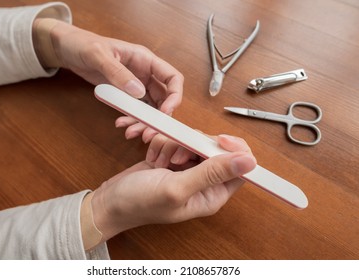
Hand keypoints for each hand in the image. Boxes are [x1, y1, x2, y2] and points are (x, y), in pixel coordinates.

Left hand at [34, 18, 183, 141]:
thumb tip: (138, 92)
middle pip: (163, 99)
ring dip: (143, 123)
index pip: (173, 78)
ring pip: (150, 109)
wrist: (68, 50)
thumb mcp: (98, 55)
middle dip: (157, 118)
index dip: (174, 97)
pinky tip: (120, 124)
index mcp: (146, 60)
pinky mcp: (125, 95)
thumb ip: (118, 73)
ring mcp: (136, 85)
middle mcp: (145, 74)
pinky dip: (131, 120)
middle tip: (146, 133)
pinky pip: (135, 111)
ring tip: (128, 132)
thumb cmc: (84, 45)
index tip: (164, 113)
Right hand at [90, 134, 255, 241]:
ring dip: (174, 144)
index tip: (213, 140)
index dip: (232, 150)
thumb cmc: (140, 203)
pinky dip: (164, 144)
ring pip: (194, 141)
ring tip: (159, 161)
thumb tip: (249, 162)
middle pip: (214, 149)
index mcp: (212, 195)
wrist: (110, 201)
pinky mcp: (173, 160)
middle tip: (175, 157)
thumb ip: (212, 173)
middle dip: (192, 145)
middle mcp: (203, 183)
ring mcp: (187, 170)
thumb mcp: (177, 188)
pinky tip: (153, 158)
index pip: (239, 169)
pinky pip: (177, 140)